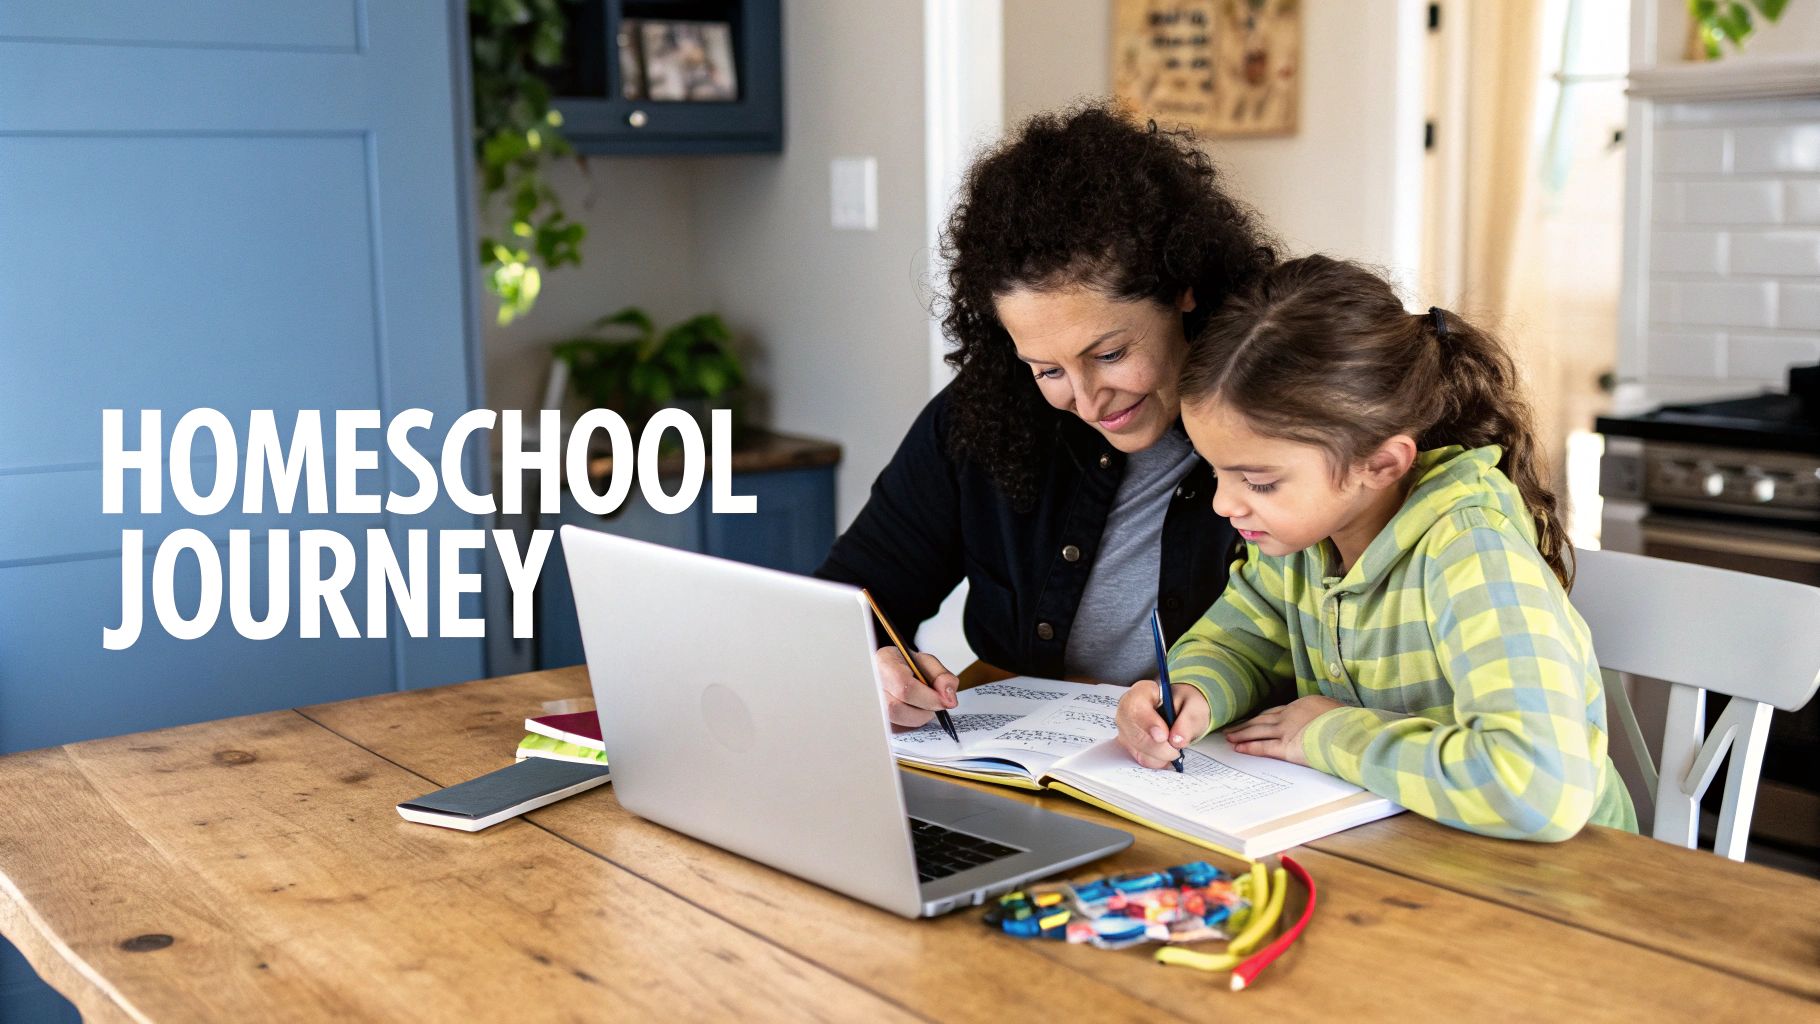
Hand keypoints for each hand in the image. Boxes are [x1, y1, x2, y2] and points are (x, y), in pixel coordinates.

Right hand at [876, 647, 958, 727]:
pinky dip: (910, 722)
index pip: (904, 686)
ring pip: (896, 721)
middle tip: (937, 704)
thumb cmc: (906, 665)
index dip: (929, 698)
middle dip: (924, 710)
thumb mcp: (927, 662)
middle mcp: (873, 684)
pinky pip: (896, 728)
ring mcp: (871, 703)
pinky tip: (914, 710)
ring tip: (925, 705)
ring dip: (918, 717)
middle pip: (897, 708)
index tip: (946, 701)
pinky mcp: (876, 718)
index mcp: (885, 662)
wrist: (891, 668)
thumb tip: (949, 698)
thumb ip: (941, 676)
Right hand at [1116, 680, 1209, 769]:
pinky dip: (1156, 761)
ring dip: (1159, 756)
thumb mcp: (1195, 707)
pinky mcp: (1129, 745)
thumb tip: (1176, 740)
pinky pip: (1140, 759)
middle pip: (1133, 732)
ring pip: (1136, 749)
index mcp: (1142, 692)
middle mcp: (1128, 710)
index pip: (1135, 705)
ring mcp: (1126, 729)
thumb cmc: (1185, 705)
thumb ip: (1188, 721)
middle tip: (1175, 749)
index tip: (1163, 736)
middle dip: (1157, 747)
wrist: (1182, 713)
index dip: (1147, 723)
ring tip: (1174, 749)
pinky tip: (1166, 754)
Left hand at [1222, 695, 1344, 764]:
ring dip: (1242, 734)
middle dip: (1247, 723)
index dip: (1263, 716)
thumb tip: (1329, 719)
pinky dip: (1249, 747)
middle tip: (1233, 727)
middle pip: (1263, 719)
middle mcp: (1291, 714)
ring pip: (1258, 731)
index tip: (1254, 719)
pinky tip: (1239, 748)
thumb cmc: (1350, 723)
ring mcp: (1287, 730)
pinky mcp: (1287, 747)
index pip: (1278, 711)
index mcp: (1304, 704)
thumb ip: (1327, 714)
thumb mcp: (1337, 711)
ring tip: (1229, 737)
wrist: (1349, 732)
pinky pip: (1264, 747)